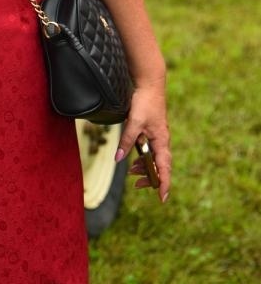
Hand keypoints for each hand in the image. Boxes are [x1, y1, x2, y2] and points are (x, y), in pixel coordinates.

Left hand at [115, 81, 170, 202]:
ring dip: (144, 168)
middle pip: (160, 167)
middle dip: (150, 178)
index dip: (164, 183)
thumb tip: (118, 159)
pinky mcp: (153, 132)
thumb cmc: (145, 103)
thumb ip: (127, 141)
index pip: (164, 168)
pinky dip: (143, 158)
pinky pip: (150, 151)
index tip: (162, 197)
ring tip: (132, 173)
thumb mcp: (134, 123)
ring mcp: (158, 137)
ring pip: (154, 159)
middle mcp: (162, 141)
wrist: (150, 85)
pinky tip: (134, 161)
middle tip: (137, 186)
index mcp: (161, 141)